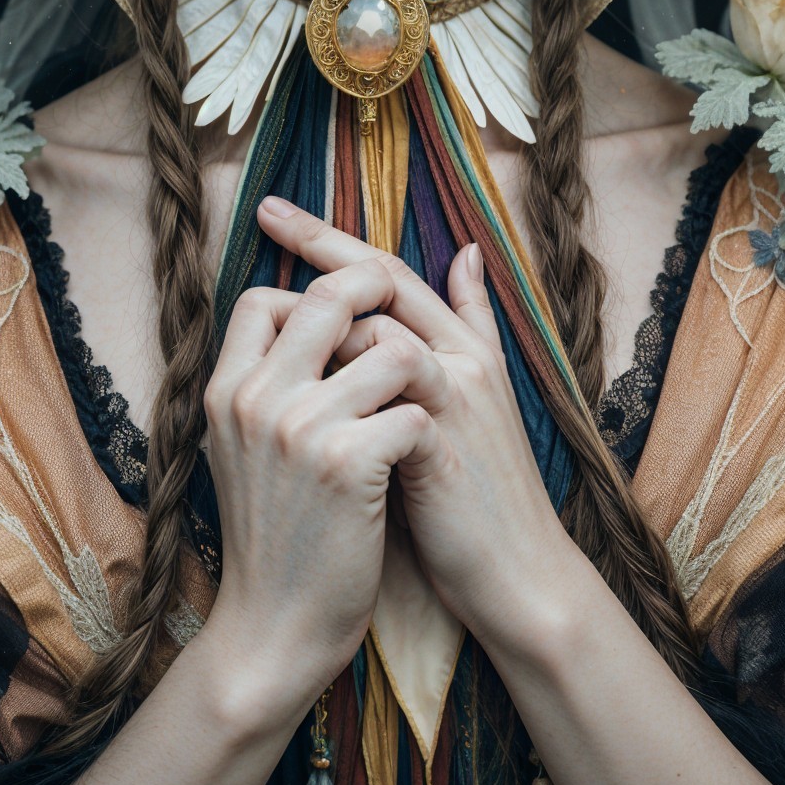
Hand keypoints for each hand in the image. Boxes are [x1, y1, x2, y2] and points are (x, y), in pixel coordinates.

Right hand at [202, 257, 439, 705]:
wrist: (274, 630)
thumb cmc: (276, 538)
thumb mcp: (244, 451)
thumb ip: (266, 387)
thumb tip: (302, 321)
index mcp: (226, 392)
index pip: (262, 300)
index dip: (310, 295)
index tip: (347, 317)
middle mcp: (256, 399)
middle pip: (329, 299)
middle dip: (378, 301)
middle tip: (407, 334)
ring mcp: (300, 429)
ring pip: (390, 348)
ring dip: (418, 377)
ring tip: (417, 409)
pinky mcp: (347, 464)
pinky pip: (413, 410)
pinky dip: (427, 434)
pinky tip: (419, 464)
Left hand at [256, 197, 574, 642]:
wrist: (518, 574)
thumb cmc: (474, 494)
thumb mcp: (470, 401)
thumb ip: (466, 328)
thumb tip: (468, 254)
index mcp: (465, 347)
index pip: (393, 272)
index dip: (336, 238)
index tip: (277, 209)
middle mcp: (466, 360)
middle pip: (389, 280)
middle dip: (323, 244)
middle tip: (266, 212)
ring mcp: (458, 401)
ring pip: (385, 332)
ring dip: (327, 330)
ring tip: (275, 330)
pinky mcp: (443, 447)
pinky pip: (389, 396)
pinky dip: (344, 390)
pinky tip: (302, 391)